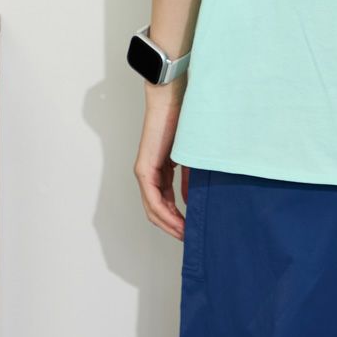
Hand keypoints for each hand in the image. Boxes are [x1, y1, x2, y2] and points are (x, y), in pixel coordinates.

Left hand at [134, 94, 187, 239]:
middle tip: (190, 238)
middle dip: (173, 227)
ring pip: (153, 209)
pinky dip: (165, 214)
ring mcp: (144, 173)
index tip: (192, 229)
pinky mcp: (144, 169)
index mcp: (160, 170)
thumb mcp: (190, 157)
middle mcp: (149, 174)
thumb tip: (191, 201)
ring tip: (185, 235)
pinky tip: (178, 223)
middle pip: (157, 211)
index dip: (177, 219)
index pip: (165, 202)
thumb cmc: (183, 120)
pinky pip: (153, 200)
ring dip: (169, 225)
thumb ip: (189, 179)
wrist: (172, 98)